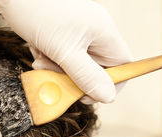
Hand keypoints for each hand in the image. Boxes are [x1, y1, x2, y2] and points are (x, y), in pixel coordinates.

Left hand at [0, 0, 132, 103]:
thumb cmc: (38, 14)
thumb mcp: (63, 51)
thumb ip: (86, 76)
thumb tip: (108, 98)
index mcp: (104, 33)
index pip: (123, 65)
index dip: (109, 85)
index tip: (86, 94)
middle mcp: (94, 32)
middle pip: (95, 69)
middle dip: (72, 77)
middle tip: (54, 76)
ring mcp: (78, 33)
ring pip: (75, 66)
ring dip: (57, 69)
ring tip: (41, 60)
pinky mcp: (62, 34)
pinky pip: (62, 57)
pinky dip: (49, 59)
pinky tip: (38, 50)